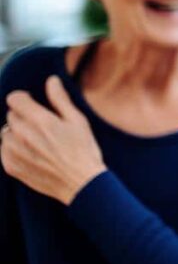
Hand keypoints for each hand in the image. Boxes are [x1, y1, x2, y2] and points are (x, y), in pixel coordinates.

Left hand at [1, 76, 106, 204]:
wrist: (80, 183)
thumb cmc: (83, 149)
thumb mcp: (77, 120)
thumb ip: (60, 99)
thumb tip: (51, 80)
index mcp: (40, 120)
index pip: (14, 99)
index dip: (24, 98)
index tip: (32, 103)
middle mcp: (22, 135)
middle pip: (11, 115)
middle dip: (23, 116)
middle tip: (42, 126)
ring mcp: (14, 152)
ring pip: (6, 133)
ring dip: (17, 133)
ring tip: (37, 141)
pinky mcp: (11, 166)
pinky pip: (3, 150)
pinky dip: (13, 148)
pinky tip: (32, 153)